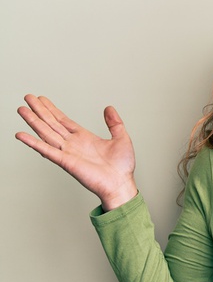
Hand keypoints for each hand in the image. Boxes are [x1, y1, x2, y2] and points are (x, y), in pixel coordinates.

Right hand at [16, 94, 137, 210]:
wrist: (121, 184)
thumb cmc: (122, 167)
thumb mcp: (121, 138)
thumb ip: (115, 122)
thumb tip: (109, 108)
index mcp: (84, 138)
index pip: (63, 120)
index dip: (52, 110)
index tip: (41, 99)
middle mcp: (73, 144)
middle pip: (52, 124)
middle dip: (39, 111)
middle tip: (27, 97)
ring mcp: (68, 152)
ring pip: (46, 133)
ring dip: (33, 121)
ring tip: (21, 109)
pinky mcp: (65, 162)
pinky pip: (47, 150)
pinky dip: (33, 143)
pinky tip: (21, 135)